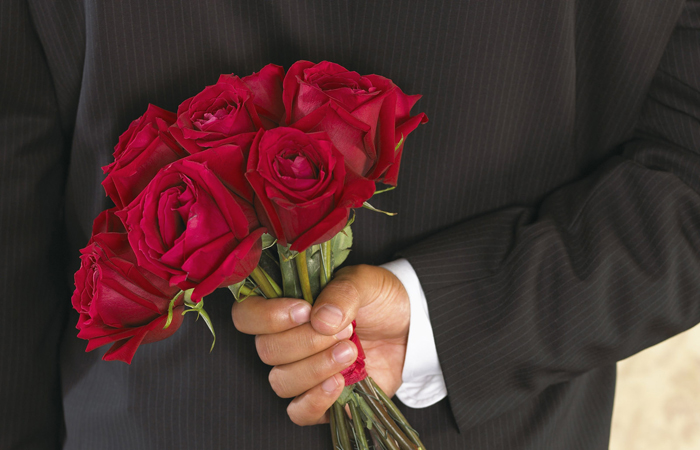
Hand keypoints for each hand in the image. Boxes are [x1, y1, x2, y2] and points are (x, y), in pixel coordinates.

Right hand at [231, 264, 409, 425]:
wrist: (411, 326)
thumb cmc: (380, 299)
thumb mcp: (365, 282)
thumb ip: (342, 293)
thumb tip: (321, 319)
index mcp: (286, 307)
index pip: (247, 315)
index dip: (267, 317)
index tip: (304, 310)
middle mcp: (287, 341)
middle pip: (267, 351)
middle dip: (307, 341)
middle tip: (346, 329)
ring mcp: (303, 372)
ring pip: (281, 381)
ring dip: (316, 367)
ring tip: (351, 351)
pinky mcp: (323, 398)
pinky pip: (300, 412)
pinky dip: (316, 399)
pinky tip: (341, 382)